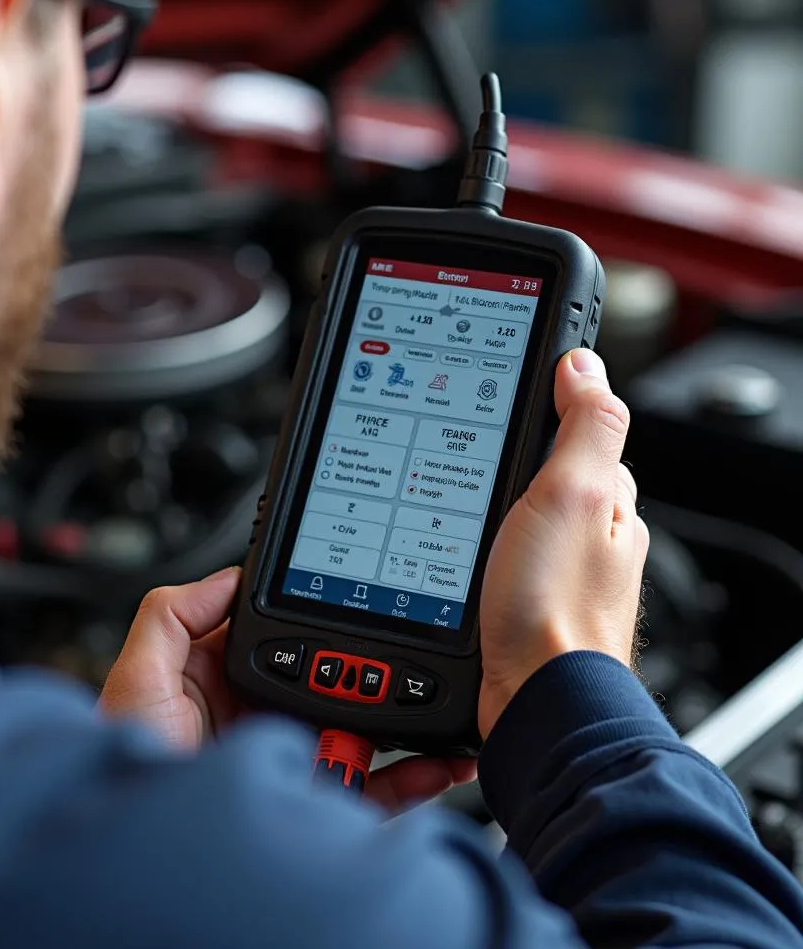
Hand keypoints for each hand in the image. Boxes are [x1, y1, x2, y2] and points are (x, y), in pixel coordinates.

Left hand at [99, 569, 474, 812]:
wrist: (147, 861)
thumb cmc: (133, 772)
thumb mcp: (138, 678)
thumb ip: (173, 616)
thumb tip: (231, 579)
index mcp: (227, 686)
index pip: (287, 642)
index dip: (324, 627)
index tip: (361, 615)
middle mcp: (265, 723)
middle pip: (335, 687)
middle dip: (376, 678)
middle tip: (408, 671)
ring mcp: (293, 766)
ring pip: (362, 736)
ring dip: (407, 725)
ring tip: (440, 717)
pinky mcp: (314, 807)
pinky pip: (373, 789)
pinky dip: (413, 778)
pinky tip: (438, 764)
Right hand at [478, 348, 648, 738]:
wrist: (535, 699)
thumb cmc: (557, 610)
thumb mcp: (574, 495)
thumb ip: (585, 427)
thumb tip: (583, 366)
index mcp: (610, 505)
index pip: (582, 435)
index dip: (546, 411)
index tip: (504, 395)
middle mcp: (591, 539)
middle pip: (547, 477)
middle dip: (514, 466)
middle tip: (469, 459)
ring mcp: (558, 572)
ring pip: (520, 517)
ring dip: (492, 508)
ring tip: (456, 503)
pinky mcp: (526, 602)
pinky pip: (503, 554)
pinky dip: (482, 545)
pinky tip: (461, 551)